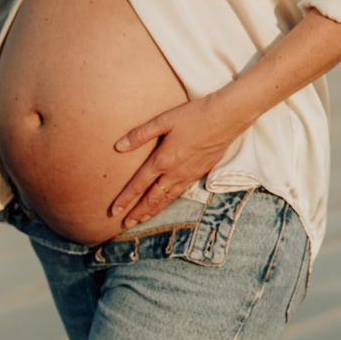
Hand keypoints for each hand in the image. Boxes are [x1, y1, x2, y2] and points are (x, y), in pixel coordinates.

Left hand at [109, 94, 249, 227]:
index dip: (125, 200)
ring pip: (166, 199)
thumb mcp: (163, 120)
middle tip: (125, 224)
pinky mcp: (199, 173)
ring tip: (141, 220)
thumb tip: (118, 146)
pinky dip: (168, 202)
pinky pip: (180, 193)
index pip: (138, 185)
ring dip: (152, 211)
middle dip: (137, 212)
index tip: (113, 211)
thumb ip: (140, 134)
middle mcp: (174, 172)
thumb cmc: (194, 116)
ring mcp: (188, 175)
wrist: (227, 118)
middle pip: (151, 198)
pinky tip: (164, 204)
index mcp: (162, 160)